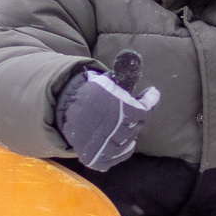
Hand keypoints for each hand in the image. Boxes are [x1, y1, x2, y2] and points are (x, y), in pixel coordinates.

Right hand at [57, 50, 161, 171]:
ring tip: (124, 122)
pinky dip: (122, 147)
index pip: (143, 109)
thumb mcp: (107, 80)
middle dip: (136, 116)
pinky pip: (119, 155)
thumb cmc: (90, 94)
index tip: (152, 93)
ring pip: (129, 142)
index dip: (149, 100)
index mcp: (113, 108)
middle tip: (133, 108)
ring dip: (130, 131)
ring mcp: (103, 147)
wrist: (64, 111)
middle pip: (136, 126)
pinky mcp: (98, 159)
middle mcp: (109, 129)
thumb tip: (134, 57)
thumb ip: (123, 72)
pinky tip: (119, 137)